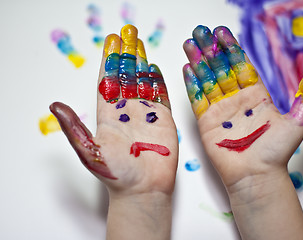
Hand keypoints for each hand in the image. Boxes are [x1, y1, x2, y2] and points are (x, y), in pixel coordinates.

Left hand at [51, 24, 177, 196]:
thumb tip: (54, 105)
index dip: (110, 60)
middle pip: (126, 76)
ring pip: (143, 82)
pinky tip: (154, 67)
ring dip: (141, 63)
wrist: (142, 190)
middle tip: (127, 33)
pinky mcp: (163, 120)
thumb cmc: (116, 175)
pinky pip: (161, 96)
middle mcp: (126, 111)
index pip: (108, 81)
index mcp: (108, 115)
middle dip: (126, 54)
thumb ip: (74, 128)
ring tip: (140, 44)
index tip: (111, 41)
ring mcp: (145, 114)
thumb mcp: (90, 151)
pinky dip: (158, 81)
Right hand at [182, 25, 302, 192]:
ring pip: (207, 80)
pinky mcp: (207, 122)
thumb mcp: (296, 123)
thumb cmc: (275, 152)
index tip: (222, 32)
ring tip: (190, 44)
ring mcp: (220, 110)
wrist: (256, 175)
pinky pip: (198, 99)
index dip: (231, 48)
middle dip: (210, 50)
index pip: (241, 65)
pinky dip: (192, 84)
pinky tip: (188, 68)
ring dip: (198, 62)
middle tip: (200, 32)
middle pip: (221, 69)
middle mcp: (237, 99)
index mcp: (256, 95)